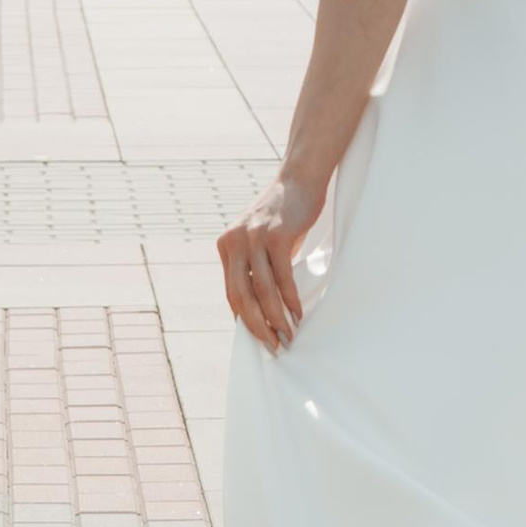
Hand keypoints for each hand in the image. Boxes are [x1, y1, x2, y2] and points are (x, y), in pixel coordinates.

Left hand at [219, 174, 321, 352]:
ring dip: (276, 318)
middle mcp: (234, 242)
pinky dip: (290, 299)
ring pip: (262, 290)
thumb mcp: (259, 240)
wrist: (299, 179)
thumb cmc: (284, 215)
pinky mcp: (276, 234)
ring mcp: (254, 237)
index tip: (260, 339)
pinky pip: (282, 276)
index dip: (245, 321)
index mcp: (226, 246)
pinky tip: (298, 313)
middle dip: (258, 327)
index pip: (231, 293)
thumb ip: (255, 266)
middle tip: (274, 347)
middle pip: (242, 296)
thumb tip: (261, 307)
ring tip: (289, 336)